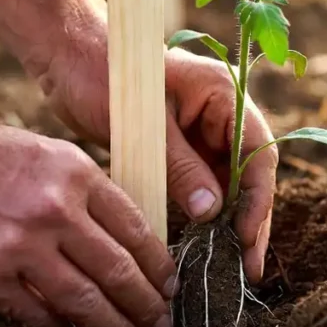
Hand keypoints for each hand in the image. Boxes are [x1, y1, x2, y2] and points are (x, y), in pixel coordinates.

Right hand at [0, 109, 176, 326]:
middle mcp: (53, 209)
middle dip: (147, 305)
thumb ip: (84, 193)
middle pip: (118, 270)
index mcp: (74, 173)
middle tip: (162, 326)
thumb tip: (126, 240)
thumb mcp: (44, 153)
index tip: (170, 286)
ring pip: (85, 300)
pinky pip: (37, 315)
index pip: (137, 229)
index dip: (159, 265)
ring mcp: (18, 246)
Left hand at [40, 30, 277, 283]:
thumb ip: (180, 167)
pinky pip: (202, 186)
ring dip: (229, 223)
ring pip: (228, 185)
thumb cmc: (104, 74)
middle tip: (248, 270)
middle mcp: (221, 114)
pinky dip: (204, 215)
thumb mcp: (144, 125)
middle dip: (250, 222)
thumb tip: (213, 212)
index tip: (246, 238)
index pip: (257, 153)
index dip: (257, 200)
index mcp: (224, 94)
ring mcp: (203, 132)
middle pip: (250, 175)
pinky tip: (202, 246)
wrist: (68, 56)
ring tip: (230, 266)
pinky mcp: (181, 148)